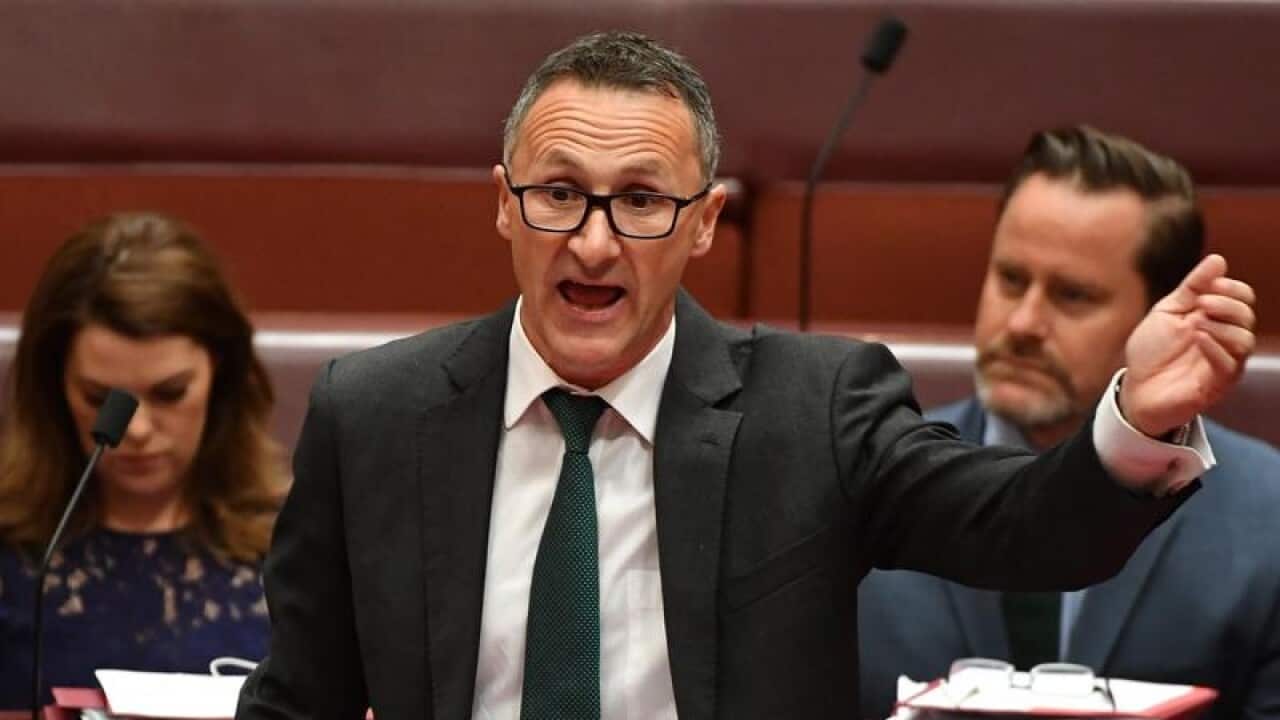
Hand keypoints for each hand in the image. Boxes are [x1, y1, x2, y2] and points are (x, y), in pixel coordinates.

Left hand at [1120, 254, 1255, 436]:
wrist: (1136, 388)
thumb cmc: (1152, 351)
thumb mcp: (1167, 311)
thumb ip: (1192, 287)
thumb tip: (1218, 260)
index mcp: (1216, 319)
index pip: (1243, 298)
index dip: (1232, 288)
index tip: (1211, 284)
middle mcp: (1225, 339)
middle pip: (1246, 316)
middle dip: (1227, 304)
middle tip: (1202, 303)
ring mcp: (1223, 362)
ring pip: (1243, 340)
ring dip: (1221, 326)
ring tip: (1195, 323)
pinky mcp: (1217, 384)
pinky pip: (1229, 365)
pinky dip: (1215, 347)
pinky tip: (1198, 337)